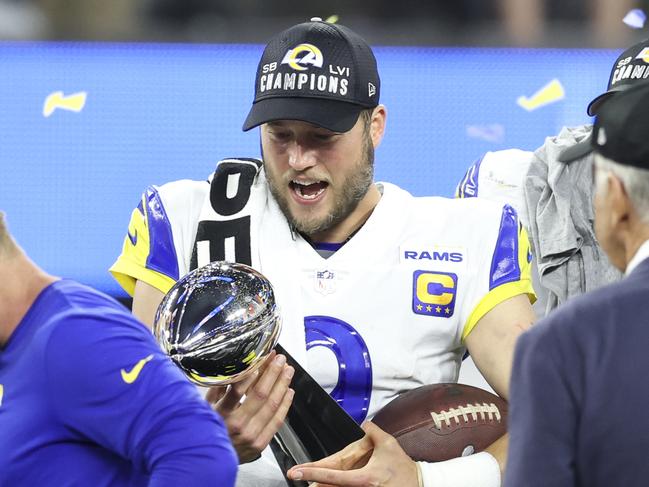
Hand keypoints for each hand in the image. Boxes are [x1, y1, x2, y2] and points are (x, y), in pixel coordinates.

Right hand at [206, 350, 294, 462]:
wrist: (210, 463)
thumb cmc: (208, 432)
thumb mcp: (205, 409)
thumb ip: (218, 389)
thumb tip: (232, 370)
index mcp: (221, 414)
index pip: (239, 388)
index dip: (254, 370)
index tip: (262, 358)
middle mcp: (237, 425)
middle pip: (261, 394)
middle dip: (273, 373)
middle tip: (280, 359)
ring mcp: (250, 436)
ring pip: (272, 406)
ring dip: (282, 385)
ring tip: (288, 371)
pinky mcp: (260, 444)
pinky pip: (277, 421)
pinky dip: (285, 404)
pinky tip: (288, 391)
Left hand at [287, 421, 418, 486]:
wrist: (418, 484)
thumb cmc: (403, 468)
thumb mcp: (388, 444)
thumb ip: (373, 431)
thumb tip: (364, 423)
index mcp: (363, 478)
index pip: (332, 475)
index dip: (312, 473)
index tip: (296, 471)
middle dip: (313, 485)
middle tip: (296, 477)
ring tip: (310, 483)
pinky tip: (325, 485)